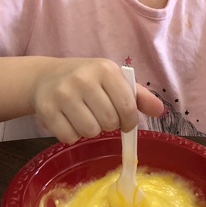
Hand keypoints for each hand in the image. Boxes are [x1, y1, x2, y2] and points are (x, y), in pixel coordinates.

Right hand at [31, 58, 163, 143]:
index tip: (125, 121)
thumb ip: (138, 96)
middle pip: (109, 122)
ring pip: (89, 132)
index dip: (129, 121)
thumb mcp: (112, 80)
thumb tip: (160, 111)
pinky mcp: (46, 110)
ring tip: (85, 118)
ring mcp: (62, 94)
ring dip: (91, 131)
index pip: (127, 107)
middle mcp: (83, 79)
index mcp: (104, 69)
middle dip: (109, 125)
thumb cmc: (87, 80)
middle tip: (100, 116)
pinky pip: (69, 137)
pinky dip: (72, 135)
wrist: (45, 77)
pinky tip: (69, 121)